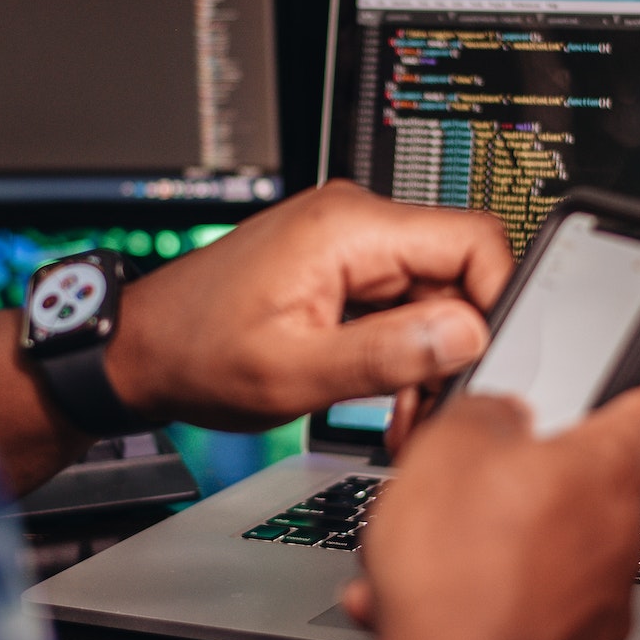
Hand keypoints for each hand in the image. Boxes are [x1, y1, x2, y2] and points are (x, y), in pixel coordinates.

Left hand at [104, 180, 513, 430]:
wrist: (142, 349)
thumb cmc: (196, 353)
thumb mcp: (294, 372)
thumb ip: (386, 355)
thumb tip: (467, 335)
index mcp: (349, 229)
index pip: (473, 239)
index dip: (497, 302)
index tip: (486, 363)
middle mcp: (356, 223)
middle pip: (458, 275)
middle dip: (458, 348)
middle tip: (437, 409)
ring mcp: (350, 244)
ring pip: (436, 298)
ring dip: (431, 360)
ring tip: (405, 417)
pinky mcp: (343, 270)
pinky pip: (402, 307)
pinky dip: (405, 354)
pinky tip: (389, 398)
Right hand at [339, 381, 639, 639]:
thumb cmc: (462, 570)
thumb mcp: (449, 445)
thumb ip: (487, 414)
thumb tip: (500, 415)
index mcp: (605, 470)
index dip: (639, 399)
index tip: (619, 399)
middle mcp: (621, 537)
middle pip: (585, 494)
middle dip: (525, 492)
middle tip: (467, 494)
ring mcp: (604, 605)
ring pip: (547, 560)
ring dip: (494, 556)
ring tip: (425, 565)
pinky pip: (529, 617)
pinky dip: (485, 611)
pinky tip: (427, 613)